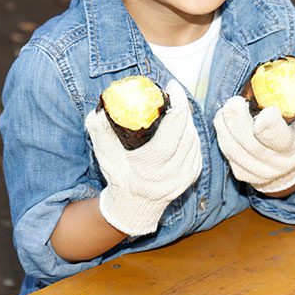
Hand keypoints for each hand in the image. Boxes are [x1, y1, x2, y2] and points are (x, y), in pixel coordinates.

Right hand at [84, 79, 201, 235]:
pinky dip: (191, 135)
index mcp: (149, 168)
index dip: (177, 106)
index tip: (173, 87)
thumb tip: (98, 111)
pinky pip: (196, 150)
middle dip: (183, 109)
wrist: (132, 207)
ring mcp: (183, 178)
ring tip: (179, 107)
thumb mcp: (104, 155)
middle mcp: (170, 175)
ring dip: (188, 121)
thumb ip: (99, 131)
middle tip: (175, 94)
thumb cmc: (117, 177)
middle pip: (186, 133)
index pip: (171, 132)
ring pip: (194, 140)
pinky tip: (184, 126)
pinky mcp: (191, 178)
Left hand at [213, 96, 294, 193]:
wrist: (284, 172)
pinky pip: (227, 153)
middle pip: (252, 144)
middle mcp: (273, 164)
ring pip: (235, 149)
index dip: (272, 126)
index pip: (280, 139)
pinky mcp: (241, 173)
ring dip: (226, 126)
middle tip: (234, 102)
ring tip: (224, 108)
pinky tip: (221, 120)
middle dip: (239, 121)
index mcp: (290, 150)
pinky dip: (222, 135)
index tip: (266, 111)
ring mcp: (255, 171)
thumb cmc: (291, 141)